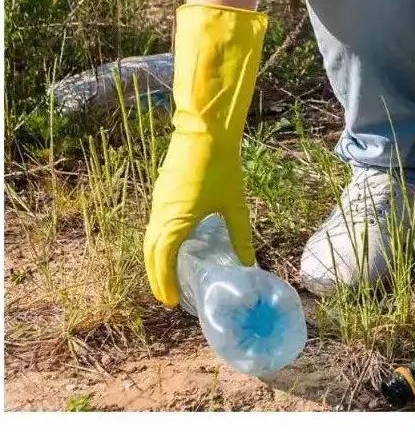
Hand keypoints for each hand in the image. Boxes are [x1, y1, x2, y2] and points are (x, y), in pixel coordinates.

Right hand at [144, 133, 254, 306]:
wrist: (204, 130)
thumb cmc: (221, 166)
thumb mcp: (234, 204)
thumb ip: (240, 236)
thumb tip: (248, 265)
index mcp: (175, 220)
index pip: (163, 259)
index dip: (165, 282)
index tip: (171, 301)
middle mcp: (160, 213)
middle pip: (150, 252)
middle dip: (157, 277)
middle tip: (167, 296)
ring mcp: (158, 201)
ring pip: (150, 237)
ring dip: (155, 259)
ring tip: (167, 276)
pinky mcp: (162, 191)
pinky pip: (154, 224)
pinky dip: (158, 241)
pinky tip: (173, 245)